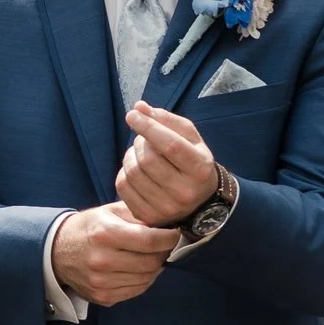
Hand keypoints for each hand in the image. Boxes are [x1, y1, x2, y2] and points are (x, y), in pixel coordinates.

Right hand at [52, 204, 180, 305]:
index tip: (174, 234)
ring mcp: (101, 282)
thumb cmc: (88, 228)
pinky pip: (136, 291)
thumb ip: (138, 215)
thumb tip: (168, 223)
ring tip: (152, 256)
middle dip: (164, 253)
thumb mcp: (109, 211)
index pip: (149, 240)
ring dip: (155, 268)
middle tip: (165, 245)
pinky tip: (140, 269)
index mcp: (104, 234)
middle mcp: (102, 260)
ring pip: (146, 279)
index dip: (168, 238)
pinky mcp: (102, 296)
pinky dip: (144, 280)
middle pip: (150, 262)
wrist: (57, 252)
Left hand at [116, 100, 221, 225]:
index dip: (148, 127)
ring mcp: (166, 208)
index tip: (132, 115)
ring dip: (130, 156)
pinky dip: (124, 172)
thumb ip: (166, 120)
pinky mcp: (149, 216)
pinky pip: (123, 187)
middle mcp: (185, 192)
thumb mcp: (189, 138)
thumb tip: (139, 107)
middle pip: (148, 159)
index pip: (170, 145)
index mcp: (200, 169)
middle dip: (139, 142)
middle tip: (143, 139)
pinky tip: (134, 169)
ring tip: (139, 154)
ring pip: (133, 172)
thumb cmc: (193, 162)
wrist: (199, 202)